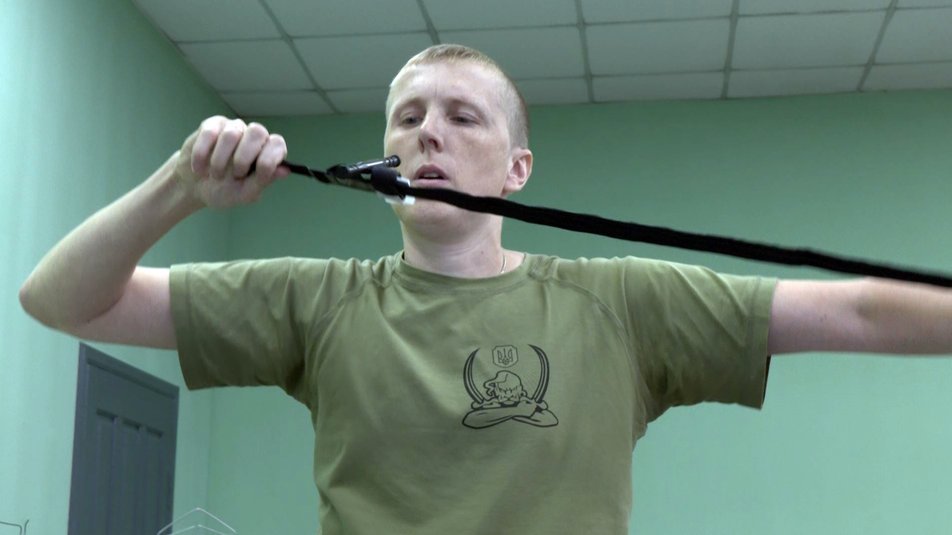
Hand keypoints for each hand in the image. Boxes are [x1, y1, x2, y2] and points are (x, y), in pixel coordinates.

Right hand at [174, 116, 289, 207]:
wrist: (193, 187)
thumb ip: (263, 181)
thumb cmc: (224, 190)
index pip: (277, 144)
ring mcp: (233, 129)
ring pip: (231, 134)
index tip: (259, 173)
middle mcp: (252, 138)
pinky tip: (199, 168)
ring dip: (220, 160)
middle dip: (244, 157)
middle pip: (257, 132)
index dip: (270, 158)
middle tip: (235, 176)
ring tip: (214, 175)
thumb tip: (285, 171)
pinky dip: (202, 155)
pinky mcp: (212, 126)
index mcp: (266, 153)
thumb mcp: (244, 194)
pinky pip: (209, 133)